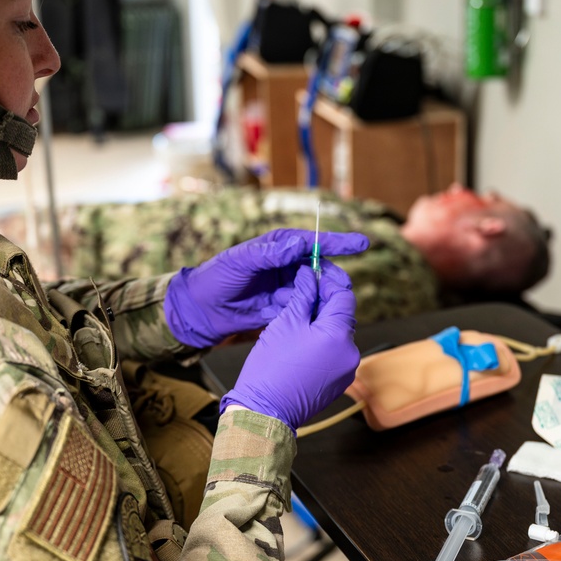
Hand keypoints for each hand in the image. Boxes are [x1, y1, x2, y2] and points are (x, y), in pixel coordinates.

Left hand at [164, 228, 367, 347]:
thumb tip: (297, 244)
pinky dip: (313, 312)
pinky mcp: (282, 308)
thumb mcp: (240, 262)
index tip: (361, 243)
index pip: (312, 242)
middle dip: (333, 276)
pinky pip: (304, 308)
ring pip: (314, 289)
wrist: (199, 311)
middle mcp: (284, 265)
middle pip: (319, 268)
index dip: (338, 242)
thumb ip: (269, 254)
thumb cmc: (216, 278)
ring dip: (324, 296)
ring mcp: (285, 287)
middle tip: (344, 285)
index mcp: (277, 247)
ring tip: (333, 303)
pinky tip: (321, 317)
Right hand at [220, 264, 359, 431]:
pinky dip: (321, 341)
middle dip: (324, 300)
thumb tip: (310, 275)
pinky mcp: (337, 381)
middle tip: (302, 290)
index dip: (328, 280)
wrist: (265, 412)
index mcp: (339, 335)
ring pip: (337, 334)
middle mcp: (350, 353)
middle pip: (342, 314)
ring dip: (321, 321)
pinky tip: (300, 338)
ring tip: (297, 314)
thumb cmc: (272, 367)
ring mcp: (346, 369)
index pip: (344, 295)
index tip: (313, 272)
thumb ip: (303, 295)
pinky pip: (334, 352)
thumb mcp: (286, 323)